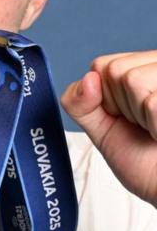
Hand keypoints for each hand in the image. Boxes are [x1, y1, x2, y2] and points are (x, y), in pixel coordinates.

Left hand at [61, 51, 156, 205]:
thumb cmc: (147, 164)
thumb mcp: (102, 131)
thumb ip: (80, 105)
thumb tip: (88, 79)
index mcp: (144, 68)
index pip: (101, 66)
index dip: (106, 99)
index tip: (126, 118)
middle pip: (114, 69)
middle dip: (122, 106)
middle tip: (144, 125)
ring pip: (131, 79)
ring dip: (139, 114)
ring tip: (155, 127)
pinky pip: (150, 100)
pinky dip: (154, 123)